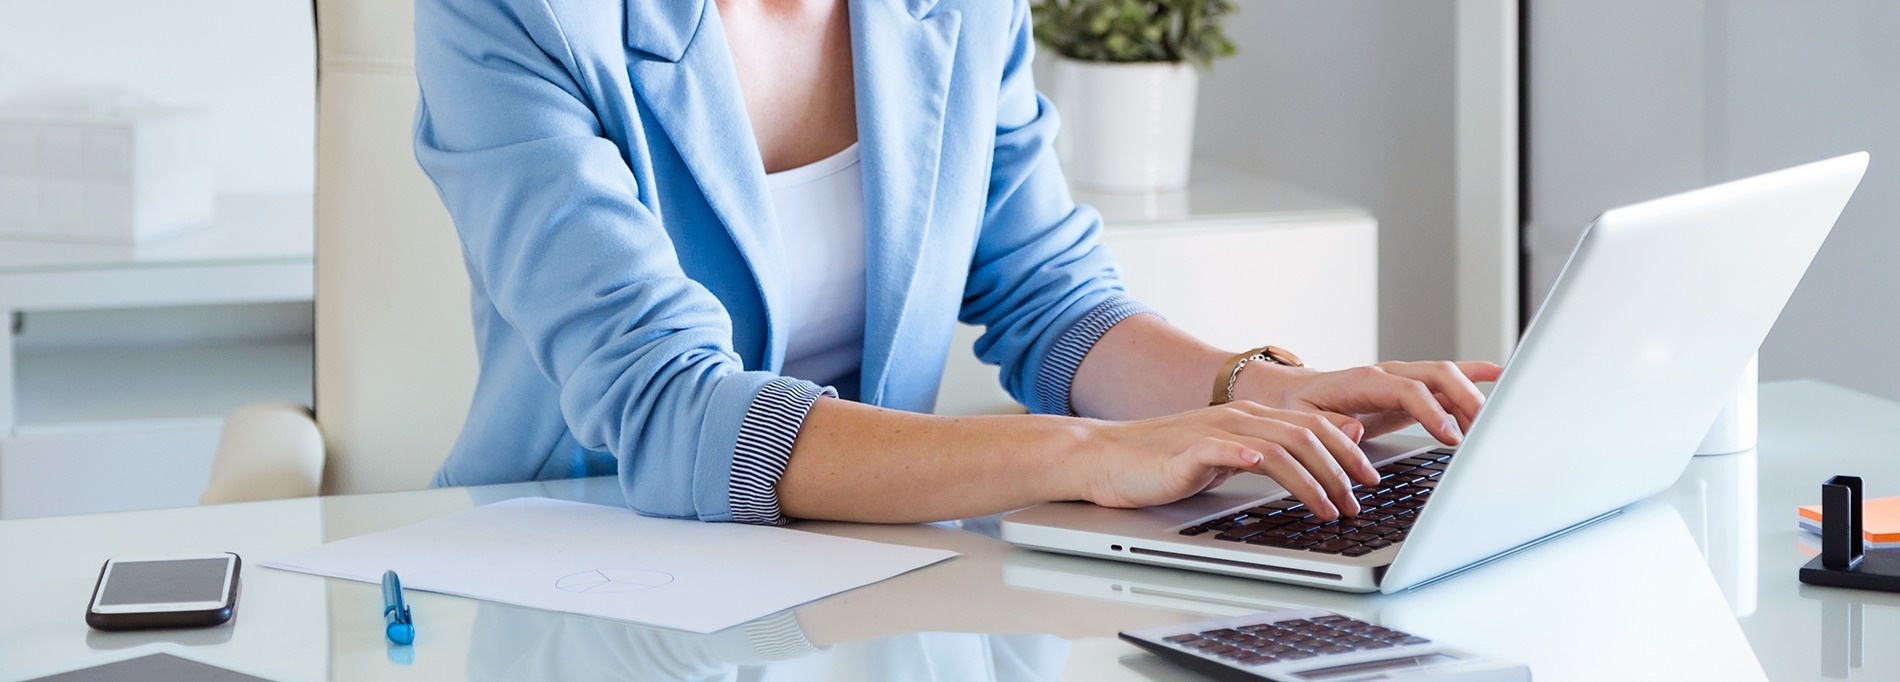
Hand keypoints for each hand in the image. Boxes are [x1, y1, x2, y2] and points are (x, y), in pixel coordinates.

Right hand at [1082, 403, 1377, 519]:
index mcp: (1251, 417)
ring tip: (1330, 508)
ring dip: (1312, 480)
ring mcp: (1215, 431)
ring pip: (1279, 447)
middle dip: (1341, 469)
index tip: (1371, 479)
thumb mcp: (1228, 454)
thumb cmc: (1164, 462)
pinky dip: (1251, 458)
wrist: (1107, 456)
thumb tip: (1323, 450)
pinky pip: (1227, 450)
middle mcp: (1238, 418)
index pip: (1315, 425)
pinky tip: (1266, 471)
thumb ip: (1272, 449)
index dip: (1348, 450)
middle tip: (1360, 500)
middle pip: (1306, 434)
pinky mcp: (1189, 450)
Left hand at [1236, 361, 1505, 445]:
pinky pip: (1445, 379)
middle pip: (1438, 374)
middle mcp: (1388, 374)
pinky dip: (1472, 376)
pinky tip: (1498, 377)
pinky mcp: (1410, 389)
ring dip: (1472, 397)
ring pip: (1447, 376)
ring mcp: (1402, 379)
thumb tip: (1355, 430)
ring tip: (1491, 427)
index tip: (1450, 438)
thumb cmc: (1298, 408)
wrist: (1293, 393)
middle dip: (1465, 398)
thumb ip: (1328, 426)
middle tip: (1482, 431)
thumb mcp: (1303, 420)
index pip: (1409, 390)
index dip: (1432, 412)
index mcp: (1364, 382)